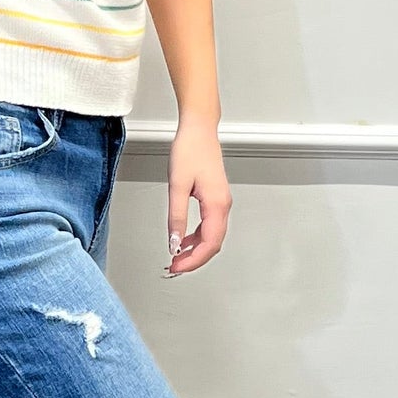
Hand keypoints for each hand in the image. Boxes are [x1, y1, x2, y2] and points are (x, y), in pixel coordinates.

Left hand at [165, 119, 229, 275]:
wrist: (199, 129)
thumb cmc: (190, 150)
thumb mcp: (177, 185)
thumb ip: (176, 217)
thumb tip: (174, 243)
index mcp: (217, 205)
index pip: (209, 244)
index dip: (193, 260)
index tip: (176, 267)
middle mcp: (223, 205)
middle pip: (213, 244)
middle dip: (195, 259)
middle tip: (174, 267)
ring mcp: (221, 202)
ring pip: (212, 236)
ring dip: (196, 249)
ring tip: (176, 257)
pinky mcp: (216, 198)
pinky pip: (209, 225)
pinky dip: (197, 237)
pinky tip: (183, 239)